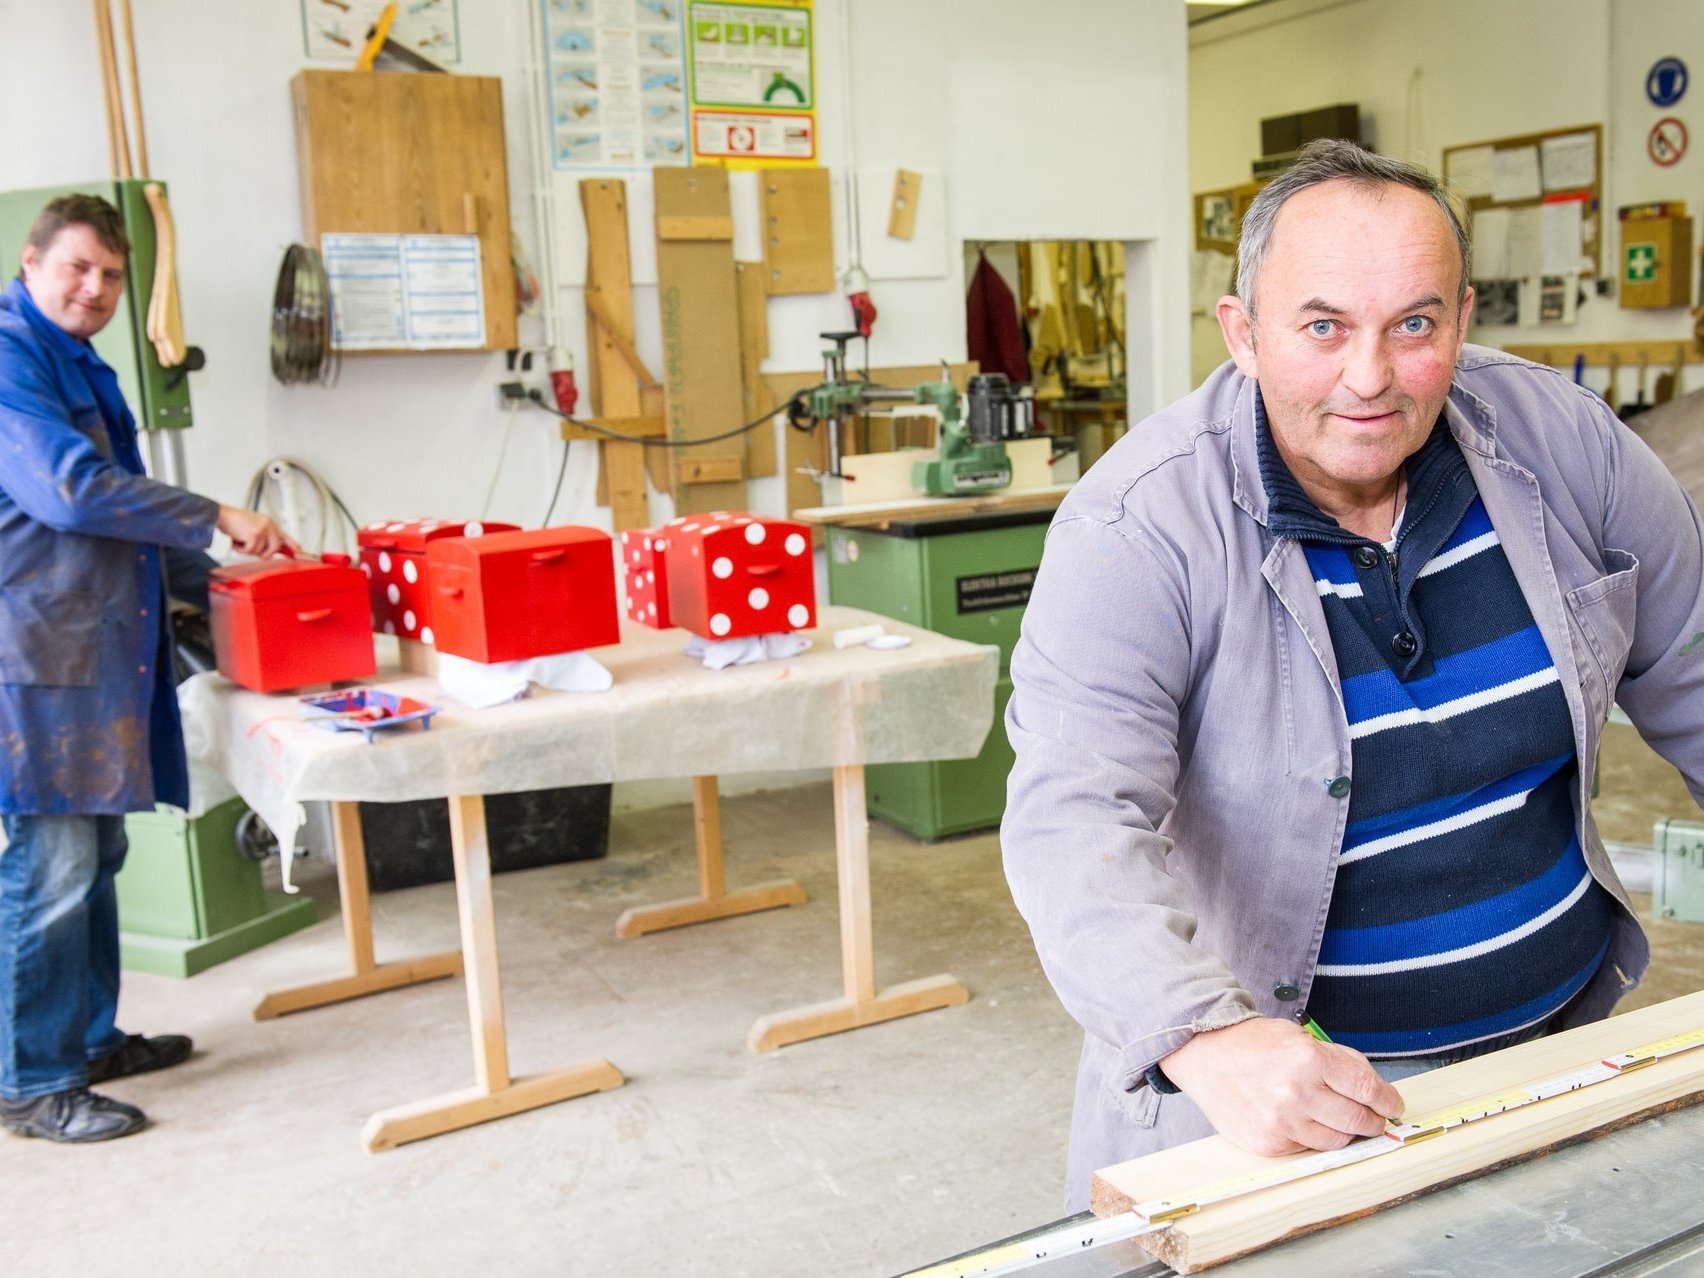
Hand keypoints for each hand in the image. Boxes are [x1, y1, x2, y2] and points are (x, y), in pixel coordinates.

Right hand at [216, 506, 297, 558]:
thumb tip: (270, 552)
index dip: (293, 546)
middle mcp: (269, 525)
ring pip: (261, 551)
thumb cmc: (234, 522)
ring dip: (248, 550)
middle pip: (275, 548)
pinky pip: (251, 551)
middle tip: (251, 550)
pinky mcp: (255, 534)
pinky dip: (241, 550)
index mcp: (270, 523)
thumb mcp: (254, 527)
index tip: (299, 553)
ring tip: (241, 541)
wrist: (222, 515)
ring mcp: (263, 529)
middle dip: (264, 553)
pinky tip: (237, 541)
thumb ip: (264, 537)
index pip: (285, 536)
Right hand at [1158, 1017, 1402, 1156]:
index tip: (1393, 1105)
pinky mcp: (1269, 1142)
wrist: (1206, 1055)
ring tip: (1340, 1120)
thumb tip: (1376, 1090)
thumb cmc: (1254, 1044)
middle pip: (1358, 1120)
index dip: (1388, 1100)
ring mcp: (1282, 1121)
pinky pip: (1308, 1148)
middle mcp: (1297, 1092)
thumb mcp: (1301, 1038)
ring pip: (1337, 1140)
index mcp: (1309, 1059)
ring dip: (1346, 1132)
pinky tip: (1305, 1121)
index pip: (1367, 1089)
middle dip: (1374, 1121)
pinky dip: (1313, 1137)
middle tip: (1375, 1118)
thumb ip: (1340, 1061)